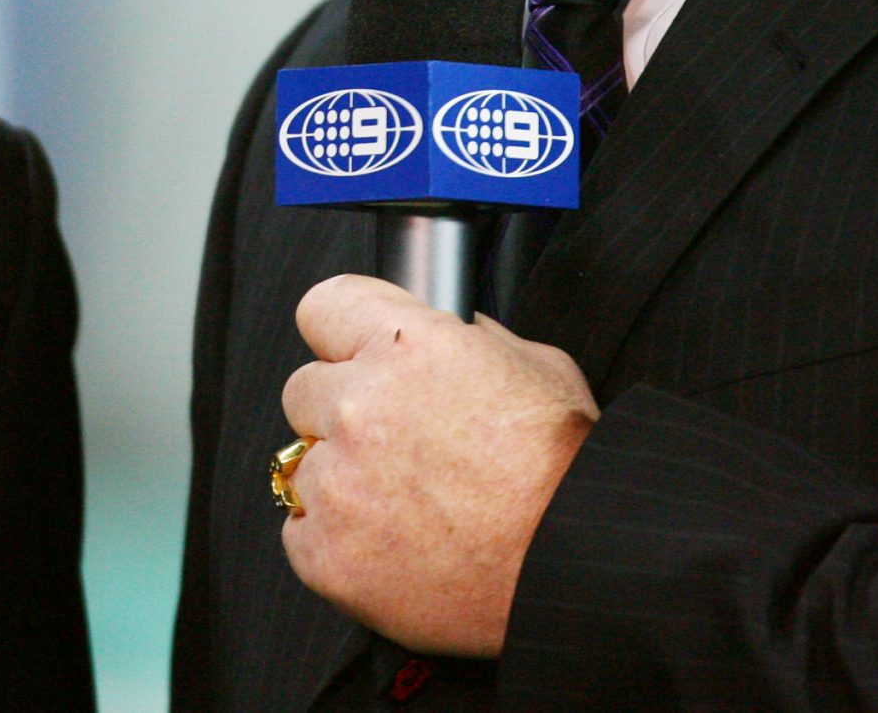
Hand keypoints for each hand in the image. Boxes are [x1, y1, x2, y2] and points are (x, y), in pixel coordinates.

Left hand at [279, 275, 597, 657]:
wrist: (576, 570)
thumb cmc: (569, 476)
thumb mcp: (542, 370)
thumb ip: (479, 341)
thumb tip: (453, 330)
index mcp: (407, 348)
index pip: (324, 306)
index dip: (343, 333)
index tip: (354, 352)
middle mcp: (359, 407)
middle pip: (305, 389)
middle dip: (342, 412)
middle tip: (398, 446)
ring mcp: (337, 483)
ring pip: (303, 465)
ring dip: (342, 481)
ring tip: (407, 508)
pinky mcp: (327, 553)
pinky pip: (301, 535)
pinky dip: (338, 544)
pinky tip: (392, 549)